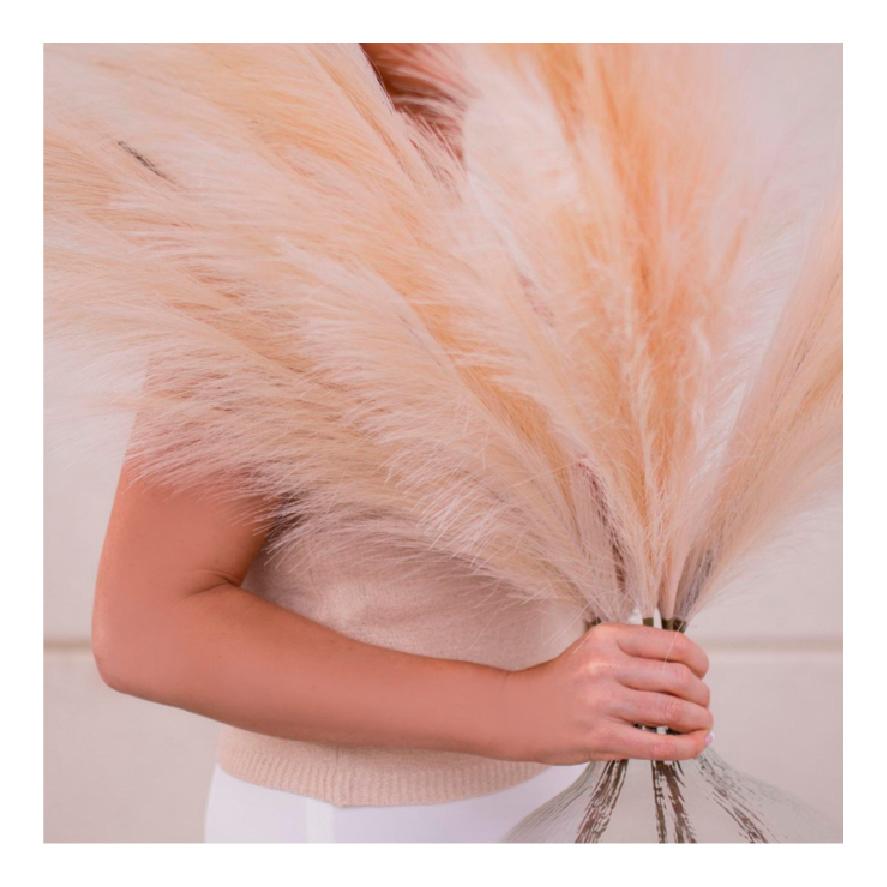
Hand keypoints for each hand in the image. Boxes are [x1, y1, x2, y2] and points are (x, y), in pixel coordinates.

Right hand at [499, 623, 713, 763]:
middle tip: (702, 703)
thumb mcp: (593, 650)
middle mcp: (605, 665)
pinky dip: (686, 747)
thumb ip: (633, 653)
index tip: (701, 671)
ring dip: (699, 720)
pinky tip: (694, 744)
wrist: (519, 711)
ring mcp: (603, 702)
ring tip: (702, 724)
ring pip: (673, 711)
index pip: (670, 644)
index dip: (698, 661)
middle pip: (678, 678)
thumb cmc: (561, 683)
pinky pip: (659, 745)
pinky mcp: (603, 737)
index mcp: (605, 637)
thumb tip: (686, 670)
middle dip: (701, 694)